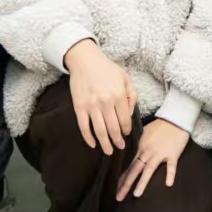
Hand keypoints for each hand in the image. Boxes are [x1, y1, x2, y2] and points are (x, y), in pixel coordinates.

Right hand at [64, 39, 135, 153]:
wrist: (85, 60)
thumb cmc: (107, 69)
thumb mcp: (125, 78)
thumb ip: (132, 95)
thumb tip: (129, 114)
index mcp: (119, 95)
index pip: (125, 119)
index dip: (127, 130)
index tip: (127, 134)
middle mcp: (106, 102)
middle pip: (113, 128)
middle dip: (118, 141)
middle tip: (120, 147)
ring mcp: (91, 106)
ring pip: (100, 131)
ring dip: (105, 144)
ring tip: (109, 151)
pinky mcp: (79, 107)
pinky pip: (84, 127)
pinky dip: (88, 138)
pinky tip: (92, 144)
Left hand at [118, 118, 189, 198]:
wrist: (175, 119)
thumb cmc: (159, 126)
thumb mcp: (143, 132)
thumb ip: (136, 143)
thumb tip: (125, 152)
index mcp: (140, 147)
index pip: (128, 164)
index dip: (121, 177)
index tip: (113, 189)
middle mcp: (148, 151)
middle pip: (135, 169)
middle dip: (126, 184)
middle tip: (119, 197)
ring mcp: (160, 153)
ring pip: (149, 169)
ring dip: (143, 182)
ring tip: (136, 194)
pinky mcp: (173, 154)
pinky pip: (171, 166)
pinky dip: (170, 174)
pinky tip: (168, 184)